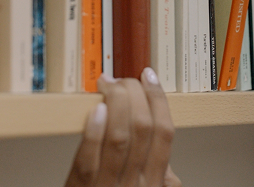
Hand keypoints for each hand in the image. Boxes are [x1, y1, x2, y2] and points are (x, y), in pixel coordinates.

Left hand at [65, 68, 180, 186]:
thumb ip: (159, 172)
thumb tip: (164, 139)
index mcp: (155, 181)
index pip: (164, 132)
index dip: (159, 99)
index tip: (150, 77)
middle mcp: (137, 183)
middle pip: (143, 128)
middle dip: (135, 95)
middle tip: (125, 80)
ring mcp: (109, 186)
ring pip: (119, 137)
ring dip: (116, 105)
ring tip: (110, 86)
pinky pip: (89, 158)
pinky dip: (94, 131)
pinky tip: (96, 110)